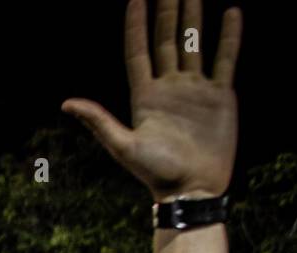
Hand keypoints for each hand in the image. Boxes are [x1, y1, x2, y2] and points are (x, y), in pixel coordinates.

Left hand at [63, 0, 241, 199]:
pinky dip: (229, 37)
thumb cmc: (155, 173)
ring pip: (194, 44)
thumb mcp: (123, 146)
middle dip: (167, 12)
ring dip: (194, 18)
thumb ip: (98, 121)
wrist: (192, 190)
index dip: (136, 25)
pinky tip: (230, 13)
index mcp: (145, 96)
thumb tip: (66, 104)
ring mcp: (195, 89)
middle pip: (166, 41)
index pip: (138, 51)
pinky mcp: (220, 96)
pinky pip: (224, 59)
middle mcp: (169, 87)